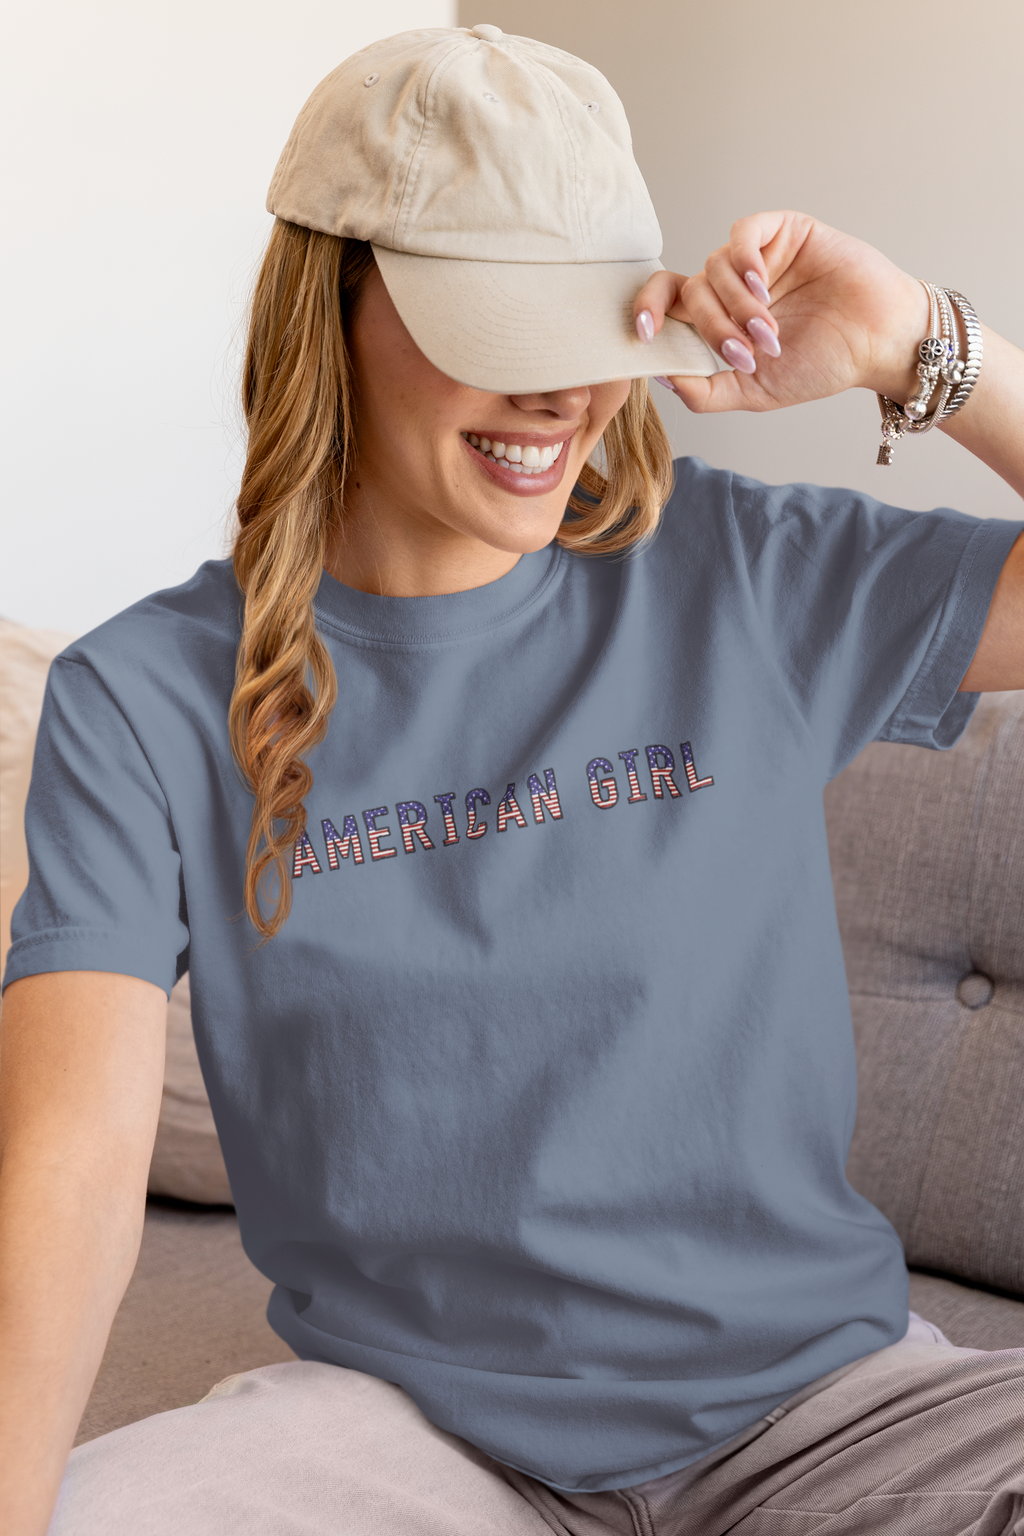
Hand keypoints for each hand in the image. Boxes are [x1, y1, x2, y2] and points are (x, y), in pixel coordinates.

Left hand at [635, 211, 930, 412]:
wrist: (876, 344)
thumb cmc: (820, 365)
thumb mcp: (753, 393)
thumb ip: (705, 391)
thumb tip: (658, 374)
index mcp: (717, 321)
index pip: (665, 304)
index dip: (645, 311)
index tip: (642, 334)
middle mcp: (729, 287)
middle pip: (690, 292)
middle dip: (712, 327)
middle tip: (746, 352)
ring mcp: (755, 257)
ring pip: (714, 267)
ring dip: (737, 307)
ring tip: (770, 334)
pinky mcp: (782, 232)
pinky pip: (741, 234)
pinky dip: (743, 261)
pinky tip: (761, 287)